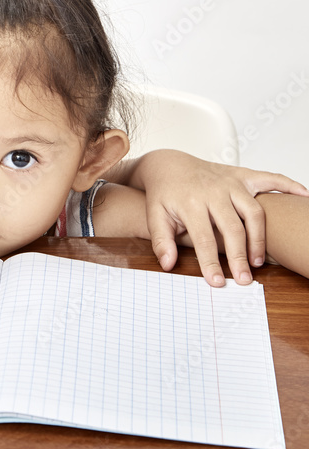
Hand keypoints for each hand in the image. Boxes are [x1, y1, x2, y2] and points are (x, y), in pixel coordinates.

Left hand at [134, 150, 308, 285]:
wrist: (169, 165)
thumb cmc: (164, 194)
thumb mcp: (154, 215)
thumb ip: (161, 240)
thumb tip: (168, 264)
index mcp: (190, 202)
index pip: (203, 238)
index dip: (211, 262)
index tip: (217, 282)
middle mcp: (213, 191)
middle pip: (233, 227)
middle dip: (240, 256)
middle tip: (244, 279)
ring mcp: (231, 183)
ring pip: (254, 211)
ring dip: (260, 237)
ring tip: (259, 261)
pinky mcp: (243, 176)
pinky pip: (271, 179)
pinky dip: (290, 186)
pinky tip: (305, 198)